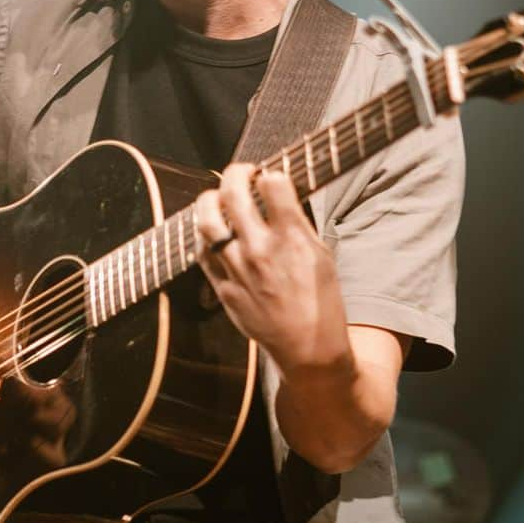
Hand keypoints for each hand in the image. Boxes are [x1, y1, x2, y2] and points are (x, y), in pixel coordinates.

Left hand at [194, 164, 353, 378]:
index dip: (271, 174)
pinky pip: (201, 252)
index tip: (271, 178)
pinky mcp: (223, 289)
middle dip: (236, 172)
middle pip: (233, 193)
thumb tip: (278, 196)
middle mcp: (261, 250)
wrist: (308, 350)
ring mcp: (237, 270)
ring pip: (207, 220)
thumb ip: (297, 224)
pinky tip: (214, 231)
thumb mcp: (322, 256)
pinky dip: (204, 235)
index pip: (273, 183)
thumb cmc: (321, 303)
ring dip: (210, 199)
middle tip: (243, 173)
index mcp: (292, 239)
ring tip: (219, 197)